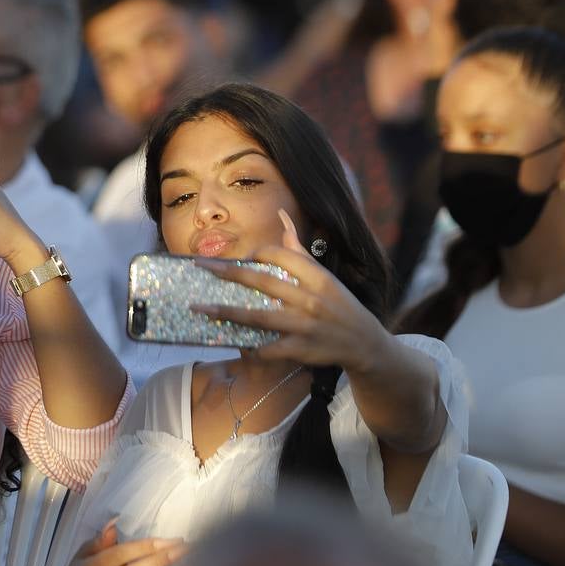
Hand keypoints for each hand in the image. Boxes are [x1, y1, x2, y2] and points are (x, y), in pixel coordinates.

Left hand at [194, 209, 387, 372]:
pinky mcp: (300, 349)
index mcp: (316, 276)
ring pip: (258, 316)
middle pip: (262, 281)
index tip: (240, 257)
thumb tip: (281, 216)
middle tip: (203, 266)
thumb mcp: (323, 274)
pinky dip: (249, 346)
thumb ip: (298, 248)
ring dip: (226, 312)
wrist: (364, 342)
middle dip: (229, 273)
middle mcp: (309, 298)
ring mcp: (304, 325)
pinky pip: (268, 348)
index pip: (279, 255)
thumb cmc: (338, 303)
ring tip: (201, 307)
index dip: (256, 253)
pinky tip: (230, 341)